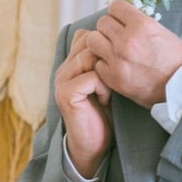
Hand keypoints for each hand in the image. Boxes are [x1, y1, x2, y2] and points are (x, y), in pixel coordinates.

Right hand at [53, 29, 112, 177]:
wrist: (95, 144)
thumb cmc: (105, 114)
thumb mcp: (106, 82)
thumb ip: (104, 63)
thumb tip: (119, 39)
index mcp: (71, 64)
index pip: (85, 36)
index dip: (104, 46)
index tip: (116, 66)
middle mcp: (63, 69)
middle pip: (88, 43)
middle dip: (108, 59)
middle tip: (114, 82)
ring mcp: (62, 80)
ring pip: (90, 57)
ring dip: (106, 73)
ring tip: (108, 92)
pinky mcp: (66, 93)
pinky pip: (91, 76)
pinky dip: (104, 87)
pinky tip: (105, 100)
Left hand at [86, 0, 181, 107]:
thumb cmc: (179, 60)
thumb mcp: (162, 32)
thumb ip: (140, 24)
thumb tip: (124, 19)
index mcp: (142, 25)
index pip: (115, 6)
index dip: (118, 13)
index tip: (121, 20)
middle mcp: (127, 40)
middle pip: (102, 22)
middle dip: (109, 28)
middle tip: (116, 36)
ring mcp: (118, 60)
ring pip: (93, 40)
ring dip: (101, 43)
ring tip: (111, 50)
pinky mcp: (114, 78)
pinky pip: (97, 63)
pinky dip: (104, 64)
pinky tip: (115, 67)